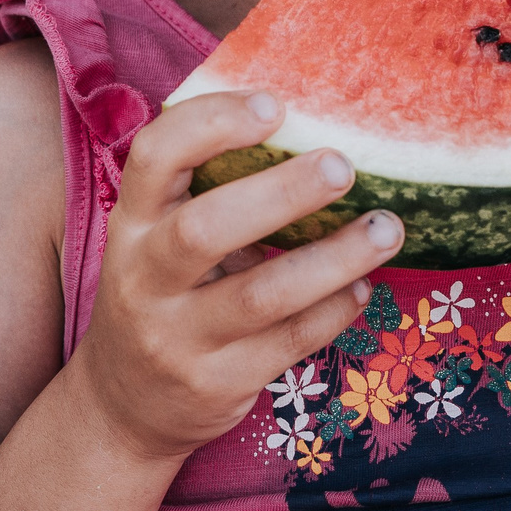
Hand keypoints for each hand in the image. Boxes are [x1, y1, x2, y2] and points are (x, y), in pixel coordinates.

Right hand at [74, 90, 400, 462]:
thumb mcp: (158, 239)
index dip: (211, 123)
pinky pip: (286, 342)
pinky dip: (333, 310)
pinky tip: (363, 285)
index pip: (154, 156)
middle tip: (344, 166)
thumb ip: (209, 193)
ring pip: (260, 295)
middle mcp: (144, 278)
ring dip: (333, 258)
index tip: (275, 105)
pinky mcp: (214, 383)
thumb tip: (312, 131)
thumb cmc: (162, 296)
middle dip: (282, 193)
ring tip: (386, 229)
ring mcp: (176, 337)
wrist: (123, 405)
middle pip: (206, 228)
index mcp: (132, 223)